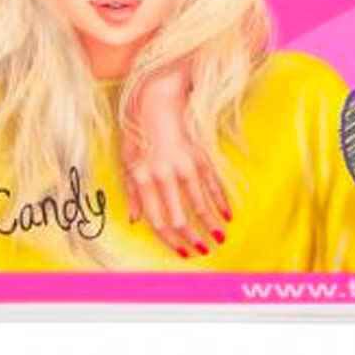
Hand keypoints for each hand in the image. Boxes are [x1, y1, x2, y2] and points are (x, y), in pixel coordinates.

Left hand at [123, 136, 231, 259]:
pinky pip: (212, 183)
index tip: (182, 251)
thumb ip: (132, 195)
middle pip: (179, 216)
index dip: (171, 240)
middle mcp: (164, 175)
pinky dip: (220, 200)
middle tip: (202, 250)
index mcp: (144, 180)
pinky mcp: (199, 155)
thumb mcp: (127, 165)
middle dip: (192, 237)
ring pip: (199, 202)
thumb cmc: (138, 136)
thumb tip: (135, 221)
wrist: (156, 103)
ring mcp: (184, 164)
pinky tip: (227, 215)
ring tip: (219, 238)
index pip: (158, 221)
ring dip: (211, 223)